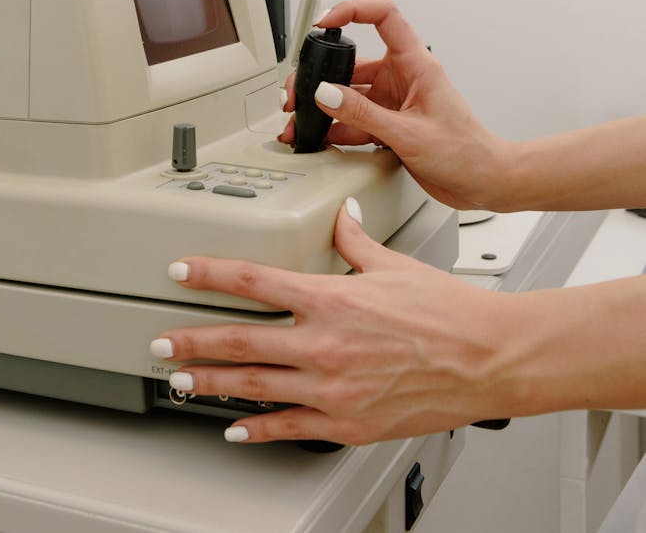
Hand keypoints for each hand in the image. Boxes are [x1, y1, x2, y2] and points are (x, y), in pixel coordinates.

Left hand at [151, 203, 511, 444]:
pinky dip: (256, 428)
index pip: (253, 280)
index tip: (180, 271)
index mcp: (330, 297)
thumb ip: (355, 243)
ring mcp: (332, 387)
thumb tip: (341, 219)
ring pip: (254, 385)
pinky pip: (289, 426)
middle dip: (192, 339)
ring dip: (210, 382)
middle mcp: (323, 342)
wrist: (486, 358)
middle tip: (159, 339)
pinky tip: (234, 427)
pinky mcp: (347, 422)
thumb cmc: (447, 312)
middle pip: (240, 339)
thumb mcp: (393, 266)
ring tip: (180, 379)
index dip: (209, 274)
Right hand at [279, 0, 515, 211]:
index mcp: (416, 64)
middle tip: (300, 92)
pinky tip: (320, 138)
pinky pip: (353, 119)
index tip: (323, 23)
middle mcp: (402, 77)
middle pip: (352, 61)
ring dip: (324, 107)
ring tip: (301, 122)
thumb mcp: (409, 133)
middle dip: (321, 75)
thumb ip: (363, 114)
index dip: (352, 10)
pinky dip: (335, 128)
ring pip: (348, 94)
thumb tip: (326, 94)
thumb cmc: (466, 152)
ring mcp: (394, 101)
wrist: (483, 183)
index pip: (383, 16)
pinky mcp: (389, 124)